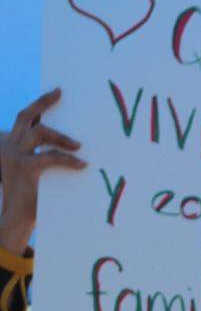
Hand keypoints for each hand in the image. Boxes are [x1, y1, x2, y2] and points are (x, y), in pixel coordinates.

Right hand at [0, 89, 85, 253]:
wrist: (15, 218)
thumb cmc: (31, 197)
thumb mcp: (36, 172)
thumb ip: (47, 157)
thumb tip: (78, 145)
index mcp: (9, 146)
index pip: (24, 119)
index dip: (39, 105)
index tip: (56, 92)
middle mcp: (9, 147)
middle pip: (25, 117)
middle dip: (42, 102)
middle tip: (60, 93)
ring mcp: (15, 156)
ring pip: (39, 133)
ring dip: (61, 136)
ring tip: (78, 145)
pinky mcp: (25, 169)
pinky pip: (49, 157)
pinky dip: (67, 159)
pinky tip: (81, 164)